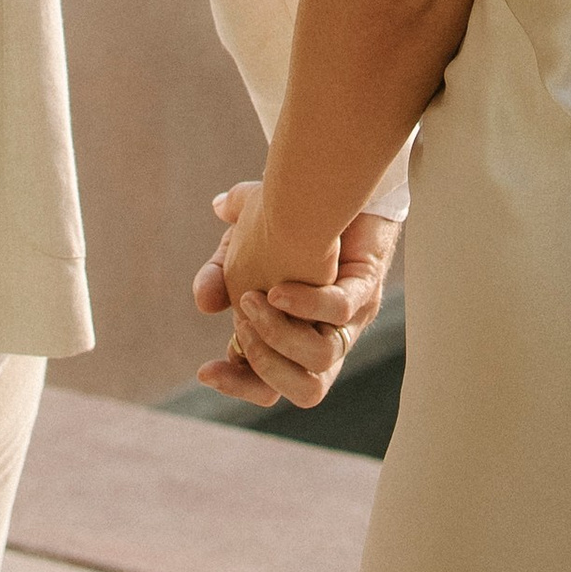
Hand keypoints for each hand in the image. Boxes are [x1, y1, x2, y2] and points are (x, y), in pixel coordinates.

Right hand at [193, 186, 400, 409]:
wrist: (329, 179)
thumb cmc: (285, 217)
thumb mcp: (239, 246)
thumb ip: (219, 273)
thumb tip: (203, 302)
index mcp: (297, 336)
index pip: (273, 385)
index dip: (239, 385)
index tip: (204, 370)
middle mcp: (330, 333)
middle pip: (307, 393)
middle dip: (264, 365)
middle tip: (242, 323)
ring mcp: (353, 312)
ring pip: (322, 360)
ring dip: (279, 335)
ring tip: (257, 298)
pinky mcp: (367, 281)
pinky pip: (340, 310)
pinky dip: (306, 304)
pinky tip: (279, 287)